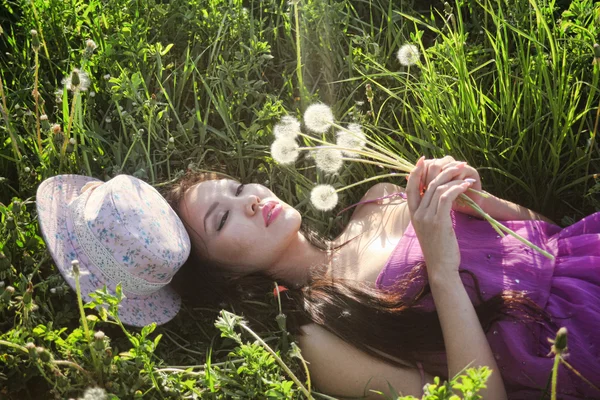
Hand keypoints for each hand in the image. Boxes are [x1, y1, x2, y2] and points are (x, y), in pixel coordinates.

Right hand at [406, 157, 473, 278]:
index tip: (423, 159)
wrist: (440, 267)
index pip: (410, 187)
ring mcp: (426, 217)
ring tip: (466, 173)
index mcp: (413, 214)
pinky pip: (446, 197)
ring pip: (437, 188)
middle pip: (427, 184)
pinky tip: (466, 185)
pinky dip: (457, 188)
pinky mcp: (438, 221)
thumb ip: (429, 212)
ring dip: (453, 177)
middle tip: (457, 164)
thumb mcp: (429, 228)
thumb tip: (436, 198)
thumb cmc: (438, 248)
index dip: (415, 171)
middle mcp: (417, 214)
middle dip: (443, 170)